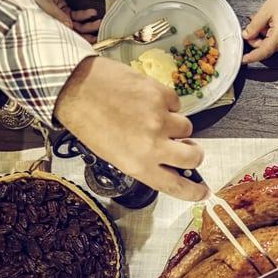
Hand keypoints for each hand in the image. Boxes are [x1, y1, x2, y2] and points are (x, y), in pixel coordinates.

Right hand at [18, 0, 100, 40]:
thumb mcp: (43, 3)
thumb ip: (56, 14)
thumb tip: (69, 25)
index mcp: (47, 27)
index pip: (65, 38)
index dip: (78, 42)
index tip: (90, 43)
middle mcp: (55, 24)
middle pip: (74, 33)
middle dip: (87, 35)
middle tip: (99, 35)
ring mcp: (60, 17)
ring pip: (77, 24)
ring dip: (89, 24)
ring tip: (99, 22)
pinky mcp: (64, 9)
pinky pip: (77, 14)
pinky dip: (85, 14)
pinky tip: (92, 13)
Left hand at [54, 56, 206, 199]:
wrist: (74, 86)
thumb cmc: (88, 121)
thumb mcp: (112, 153)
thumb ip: (143, 161)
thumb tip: (169, 161)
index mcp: (138, 165)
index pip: (176, 185)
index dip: (194, 191)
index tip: (203, 191)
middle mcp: (153, 145)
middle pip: (194, 156)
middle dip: (194, 153)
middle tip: (187, 147)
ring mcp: (159, 118)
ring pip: (187, 127)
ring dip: (175, 125)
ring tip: (152, 116)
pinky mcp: (160, 95)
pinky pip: (176, 103)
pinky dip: (166, 103)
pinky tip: (147, 99)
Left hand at [242, 0, 277, 62]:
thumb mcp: (265, 11)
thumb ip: (254, 26)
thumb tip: (247, 35)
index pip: (264, 51)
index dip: (252, 57)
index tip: (244, 59)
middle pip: (268, 47)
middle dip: (257, 40)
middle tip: (252, 28)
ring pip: (275, 44)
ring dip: (266, 35)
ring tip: (266, 20)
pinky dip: (275, 34)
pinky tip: (274, 22)